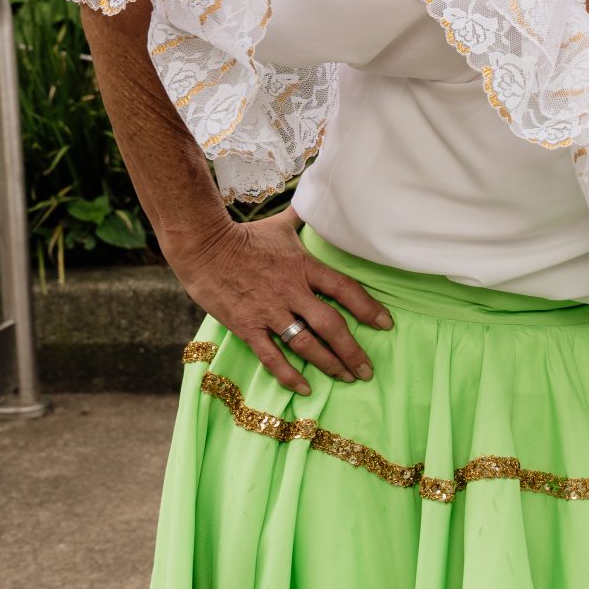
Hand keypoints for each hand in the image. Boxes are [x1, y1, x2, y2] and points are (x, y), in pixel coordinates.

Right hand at [163, 207, 390, 394]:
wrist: (202, 246)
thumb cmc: (244, 236)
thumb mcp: (280, 226)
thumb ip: (304, 220)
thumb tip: (319, 201)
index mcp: (305, 268)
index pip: (346, 290)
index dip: (369, 309)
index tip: (386, 324)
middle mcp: (292, 292)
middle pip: (331, 325)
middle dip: (352, 351)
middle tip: (366, 370)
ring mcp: (269, 311)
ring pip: (306, 344)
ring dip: (328, 364)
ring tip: (345, 378)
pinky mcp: (246, 326)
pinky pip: (271, 356)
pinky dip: (288, 374)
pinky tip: (304, 388)